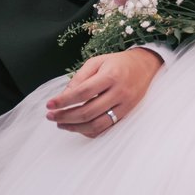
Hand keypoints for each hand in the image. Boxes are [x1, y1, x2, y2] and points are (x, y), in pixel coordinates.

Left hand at [45, 48, 163, 137]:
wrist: (144, 67)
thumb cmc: (117, 63)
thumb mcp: (96, 62)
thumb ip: (79, 78)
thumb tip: (63, 96)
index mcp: (110, 76)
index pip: (82, 93)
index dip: (63, 101)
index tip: (49, 105)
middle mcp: (119, 93)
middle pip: (88, 112)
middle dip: (65, 117)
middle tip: (51, 116)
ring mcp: (125, 106)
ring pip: (97, 125)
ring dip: (75, 128)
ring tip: (60, 124)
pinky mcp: (127, 115)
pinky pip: (106, 129)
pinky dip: (89, 131)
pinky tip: (77, 127)